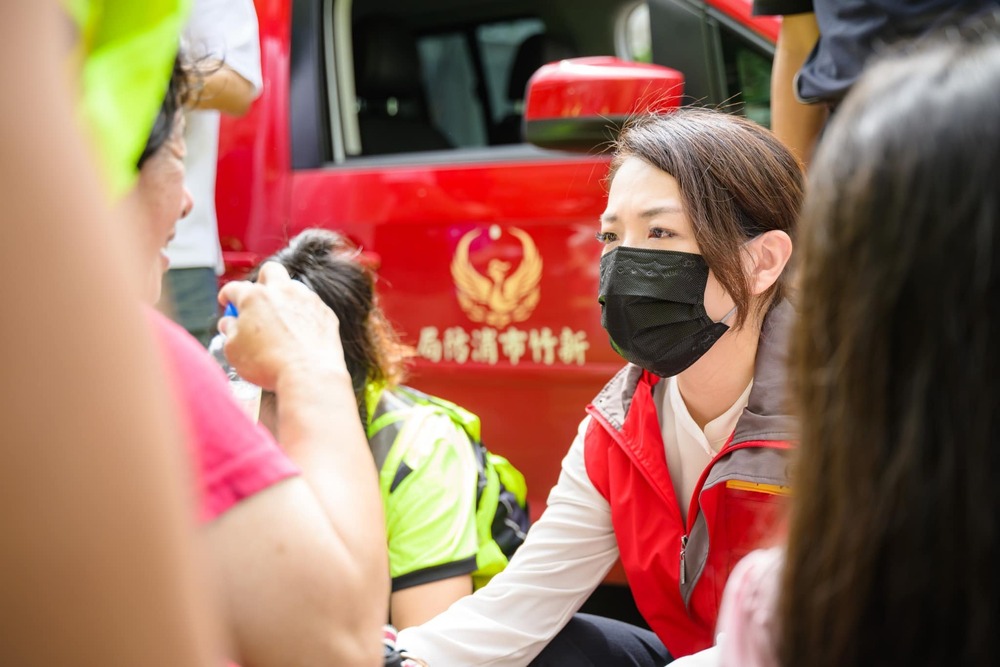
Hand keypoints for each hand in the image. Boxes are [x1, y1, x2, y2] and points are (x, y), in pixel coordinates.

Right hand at [217, 262, 347, 389]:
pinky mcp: (326, 313)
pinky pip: (312, 308)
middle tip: (258, 300)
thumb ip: (229, 330)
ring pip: (294, 288)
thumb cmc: (267, 363)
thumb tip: (229, 323)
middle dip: (262, 281)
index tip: (227, 303)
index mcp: (254, 297)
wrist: (309, 374)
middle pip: (270, 271)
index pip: (234, 288)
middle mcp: (282, 291)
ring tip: (281, 322)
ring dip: (285, 299)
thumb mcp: (233, 349)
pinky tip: (300, 334)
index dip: (227, 296)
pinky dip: (304, 317)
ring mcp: (307, 300)